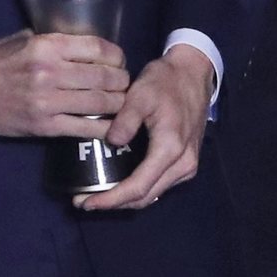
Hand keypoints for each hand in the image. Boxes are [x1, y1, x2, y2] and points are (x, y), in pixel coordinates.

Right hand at [0, 31, 127, 137]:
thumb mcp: (23, 39)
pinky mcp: (44, 126)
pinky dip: (103, 128)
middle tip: (125, 84)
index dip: (116, 55)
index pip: (96, 48)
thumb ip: (53, 42)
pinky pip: (84, 127)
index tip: (119, 61)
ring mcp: (47, 101)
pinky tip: (111, 126)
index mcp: (46, 46)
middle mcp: (49, 72)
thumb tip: (86, 46)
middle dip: (121, 81)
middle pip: (103, 77)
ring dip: (118, 104)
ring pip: (99, 103)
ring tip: (122, 103)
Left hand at [74, 43, 212, 211]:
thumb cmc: (166, 81)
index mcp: (171, 149)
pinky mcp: (186, 163)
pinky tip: (118, 183)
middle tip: (84, 202)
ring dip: (125, 199)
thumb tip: (111, 142)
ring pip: (153, 194)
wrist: (193, 73)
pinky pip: (159, 184)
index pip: (138, 186)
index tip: (85, 202)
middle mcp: (183, 165)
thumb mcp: (140, 93)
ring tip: (96, 195)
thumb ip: (126, 120)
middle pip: (145, 197)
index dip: (111, 199)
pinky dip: (138, 189)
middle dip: (114, 203)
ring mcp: (187, 166)